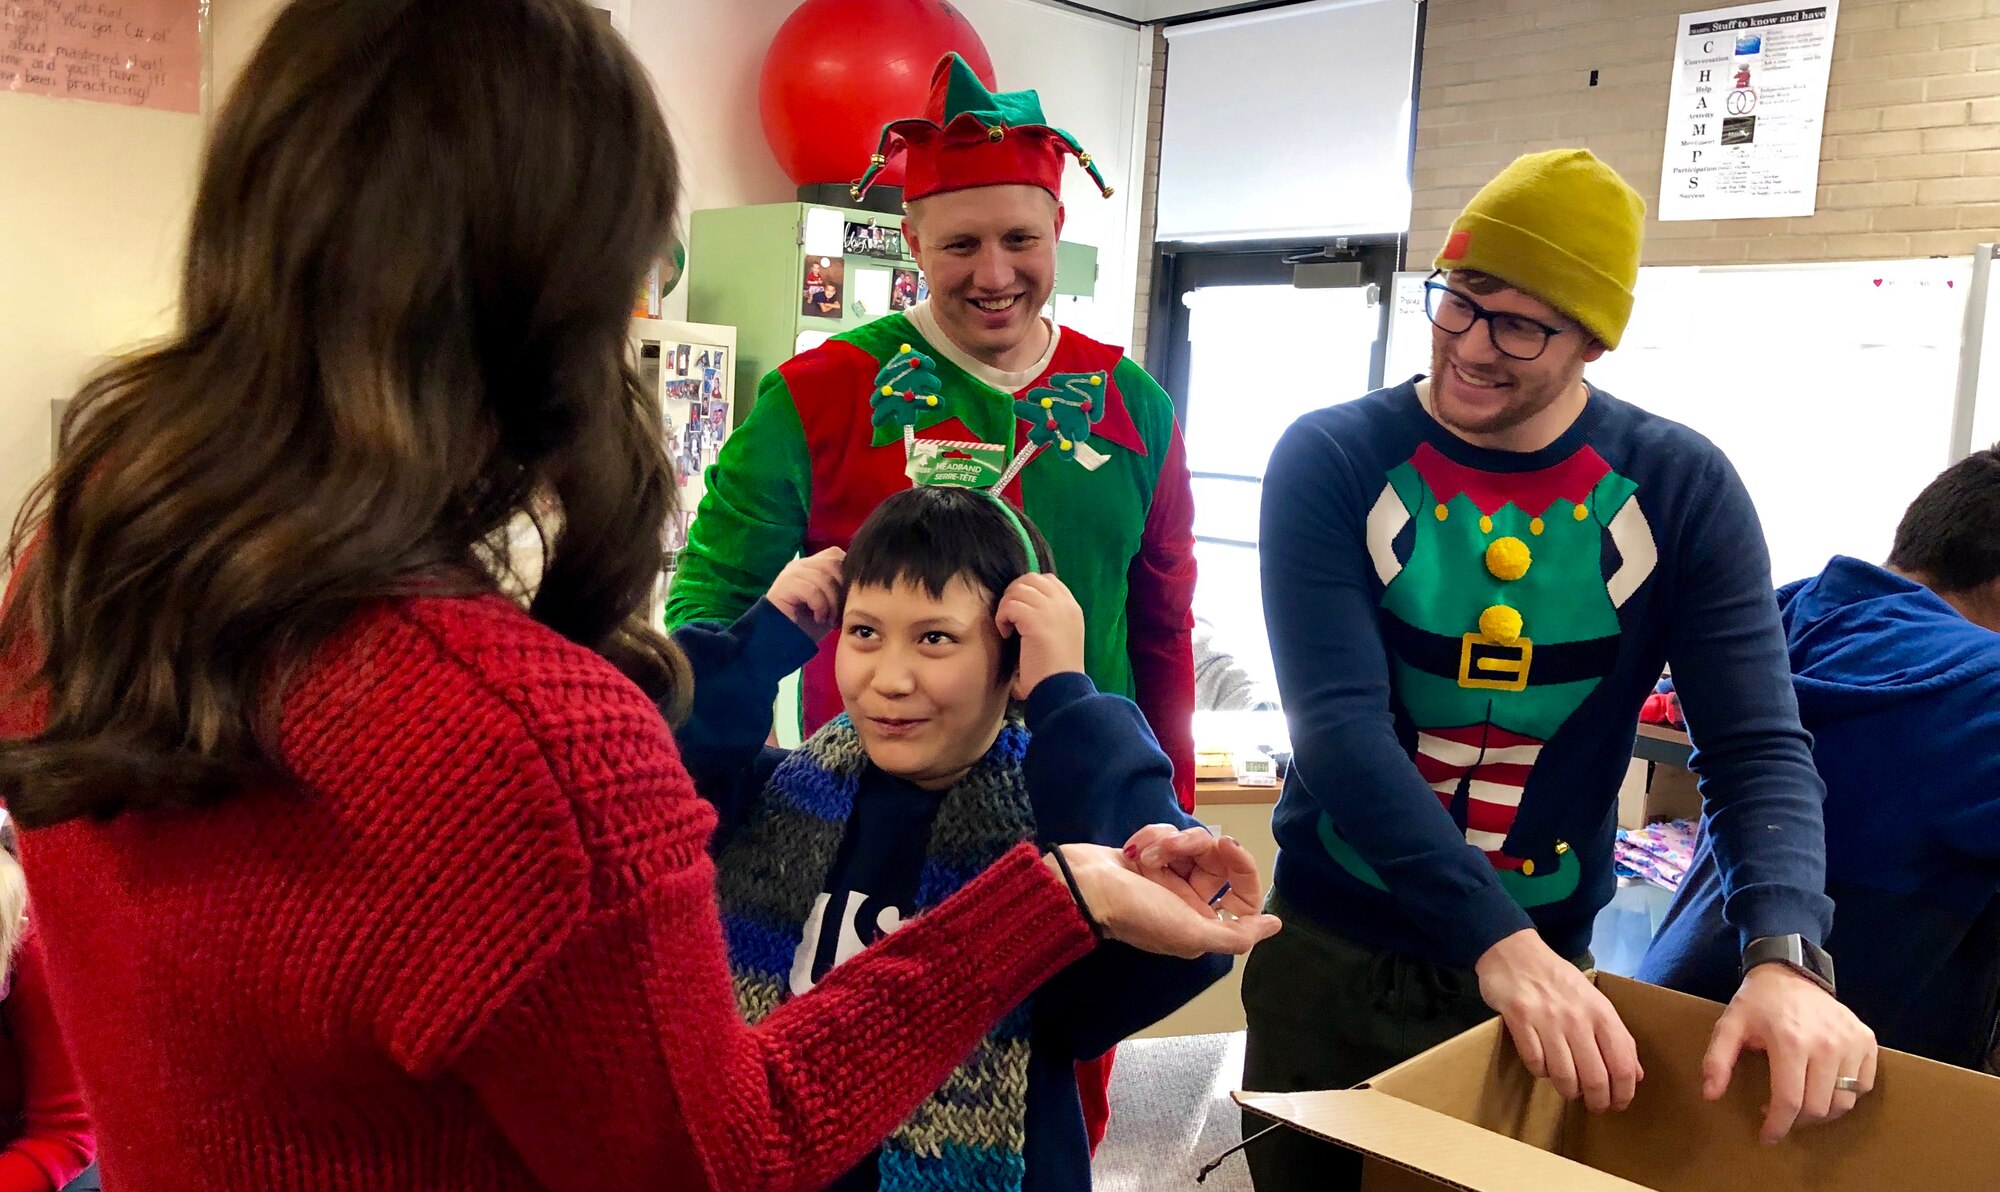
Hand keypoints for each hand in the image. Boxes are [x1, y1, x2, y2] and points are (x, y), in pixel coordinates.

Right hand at [765, 548, 844, 640]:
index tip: (850, 599)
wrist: (783, 639)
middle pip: (833, 562)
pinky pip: (812, 590)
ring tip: (830, 619)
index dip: (847, 574)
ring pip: (824, 578)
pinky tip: (819, 618)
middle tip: (841, 612)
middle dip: (842, 589)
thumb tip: (861, 582)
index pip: (836, 555)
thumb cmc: (808, 623)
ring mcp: (791, 572)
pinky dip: (820, 606)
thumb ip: (841, 587)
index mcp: (812, 564)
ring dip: (832, 602)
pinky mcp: (784, 585)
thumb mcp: (831, 603)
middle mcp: (801, 564)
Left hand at [993, 573, 1084, 699]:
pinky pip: (1009, 605)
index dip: (1029, 589)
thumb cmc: (1057, 672)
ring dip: (1006, 607)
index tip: (1021, 611)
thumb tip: (1023, 606)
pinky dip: (1002, 618)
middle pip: (1031, 579)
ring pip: (1018, 589)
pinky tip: (1006, 634)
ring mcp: (1051, 610)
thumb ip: (1049, 617)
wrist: (1061, 689)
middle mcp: (1064, 605)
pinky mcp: (1036, 620)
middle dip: (1014, 594)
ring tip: (1008, 628)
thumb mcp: (1061, 637)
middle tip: (1010, 617)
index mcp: (1072, 608)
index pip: (1048, 580)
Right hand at [1044, 842, 1280, 959]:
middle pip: (1217, 861)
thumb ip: (1237, 934)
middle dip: (1197, 847)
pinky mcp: (1147, 855)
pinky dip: (1150, 838)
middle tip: (1179, 845)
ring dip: (1168, 843)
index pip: (1244, 895)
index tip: (1227, 847)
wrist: (1081, 887)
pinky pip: (1165, 835)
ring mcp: (1167, 876)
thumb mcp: (1191, 933)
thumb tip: (1276, 926)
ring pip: (1190, 843)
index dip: (1241, 867)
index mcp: (1202, 923)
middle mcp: (1188, 900)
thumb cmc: (1136, 913)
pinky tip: (1133, 850)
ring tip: (1145, 857)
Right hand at [1476, 929, 1642, 1112]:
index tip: (1618, 1104)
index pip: (1622, 1064)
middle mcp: (1578, 1018)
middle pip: (1595, 1077)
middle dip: (1597, 1101)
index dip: (1623, 1093)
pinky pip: (1535, 1063)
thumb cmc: (1558, 980)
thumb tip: (1635, 1075)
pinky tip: (1542, 1065)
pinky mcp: (1520, 1019)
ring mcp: (1547, 1019)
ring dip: (1568, 1090)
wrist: (1515, 952)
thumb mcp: (1595, 1002)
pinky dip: (1540, 1072)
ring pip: (1564, 1076)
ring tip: (1569, 1089)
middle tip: (1594, 1106)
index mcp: (1602, 1013)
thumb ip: (1616, 1037)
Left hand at [1703, 963, 1876, 1143]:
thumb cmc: (1758, 1003)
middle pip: (1818, 1107)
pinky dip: (1846, 1094)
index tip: (1767, 1136)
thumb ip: (1717, 1060)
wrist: (1790, 973)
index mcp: (1791, 1042)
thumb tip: (1711, 1095)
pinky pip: (1863, 1085)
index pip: (1790, 1101)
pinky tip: (1824, 1086)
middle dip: (1796, 1121)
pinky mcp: (1867, 1040)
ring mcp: (1851, 1042)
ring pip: (1844, 1102)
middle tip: (1780, 1114)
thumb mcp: (1729, 1025)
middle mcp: (1827, 1044)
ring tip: (1801, 1103)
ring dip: (1822, 1112)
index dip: (1777, 1126)